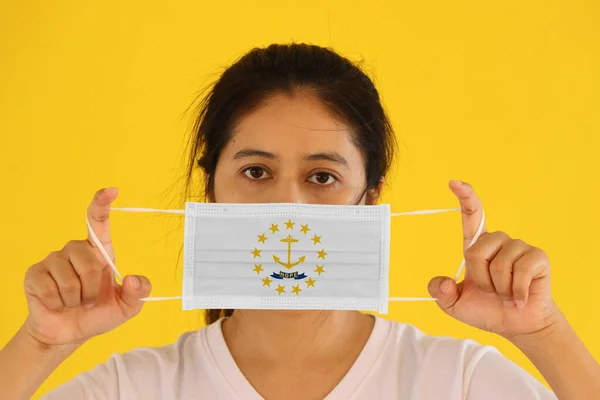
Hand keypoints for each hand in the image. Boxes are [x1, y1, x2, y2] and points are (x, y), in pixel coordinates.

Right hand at [22, 188, 151, 347]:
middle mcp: (75, 249)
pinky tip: (57, 303)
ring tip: (74, 302)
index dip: (102, 204)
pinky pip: (51, 288)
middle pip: (90, 263)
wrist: (68, 332)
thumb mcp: (127, 307)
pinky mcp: (35, 273)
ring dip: (76, 299)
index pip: (98, 221)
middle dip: (93, 289)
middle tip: (90, 301)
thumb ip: (139, 293)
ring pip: (71, 279)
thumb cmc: (98, 314)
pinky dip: (59, 303)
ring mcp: (54, 260)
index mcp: (99, 251)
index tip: (111, 190)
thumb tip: (133, 278)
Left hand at [428, 181, 559, 338]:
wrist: (516, 326)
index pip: (471, 216)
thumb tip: (442, 283)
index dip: (464, 197)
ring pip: (499, 264)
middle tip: (490, 292)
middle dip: (479, 279)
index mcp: (477, 246)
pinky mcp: (537, 257)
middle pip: (476, 251)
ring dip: (499, 287)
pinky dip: (516, 291)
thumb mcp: (454, 305)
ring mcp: (519, 247)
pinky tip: (519, 298)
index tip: (454, 183)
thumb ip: (440, 294)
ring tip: (506, 294)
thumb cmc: (487, 310)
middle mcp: (498, 241)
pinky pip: (521, 271)